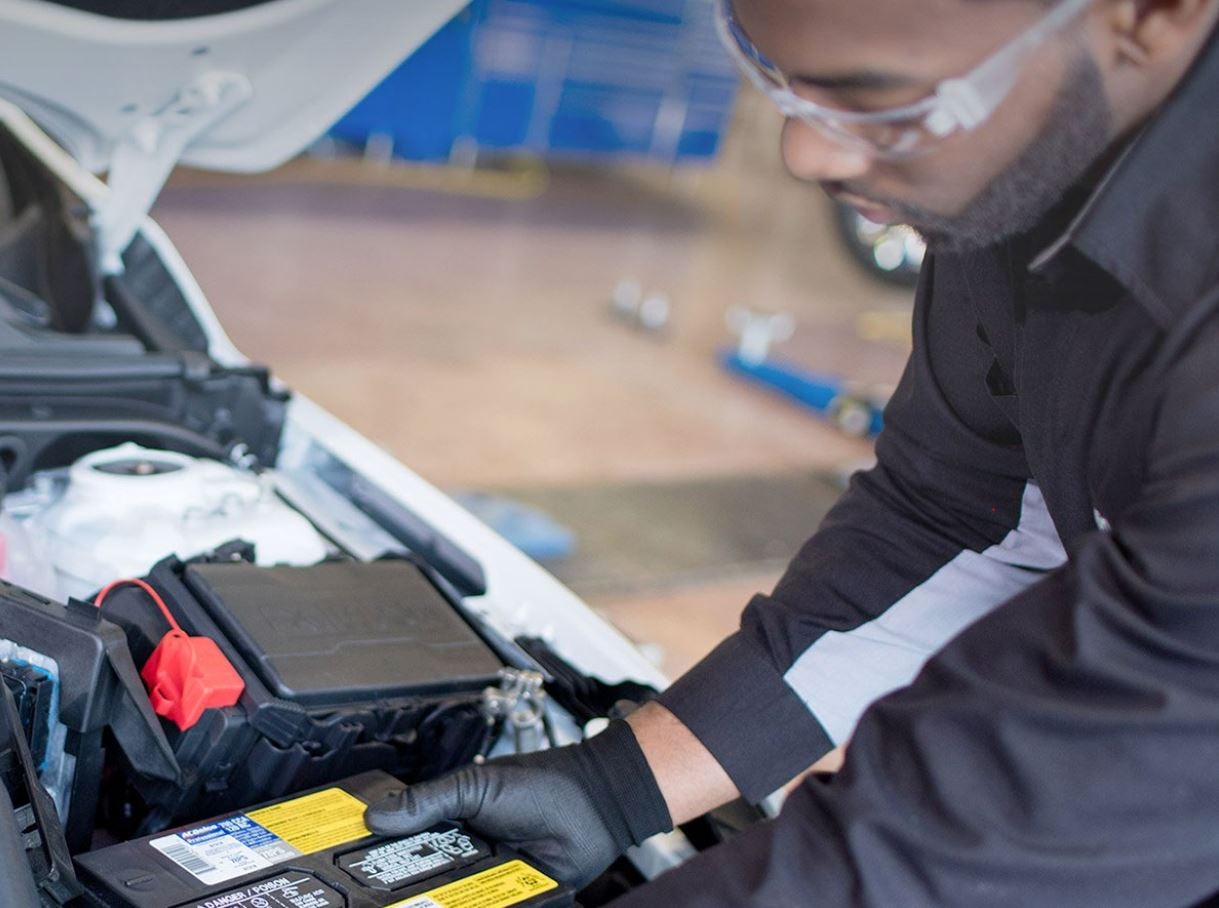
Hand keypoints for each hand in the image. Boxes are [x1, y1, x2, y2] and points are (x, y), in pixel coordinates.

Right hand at [364, 721, 671, 888]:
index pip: (405, 848)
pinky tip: (445, 907)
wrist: (597, 806)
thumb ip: (427, 802)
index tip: (349, 874)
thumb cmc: (541, 784)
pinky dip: (470, 906)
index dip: (379, 862)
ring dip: (433, 901)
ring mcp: (489, 881)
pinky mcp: (513, 898)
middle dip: (400, 892)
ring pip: (450, 900)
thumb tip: (373, 816)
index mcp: (451, 823)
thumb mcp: (475, 787)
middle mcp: (466, 855)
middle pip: (422, 884)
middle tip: (368, 901)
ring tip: (411, 905)